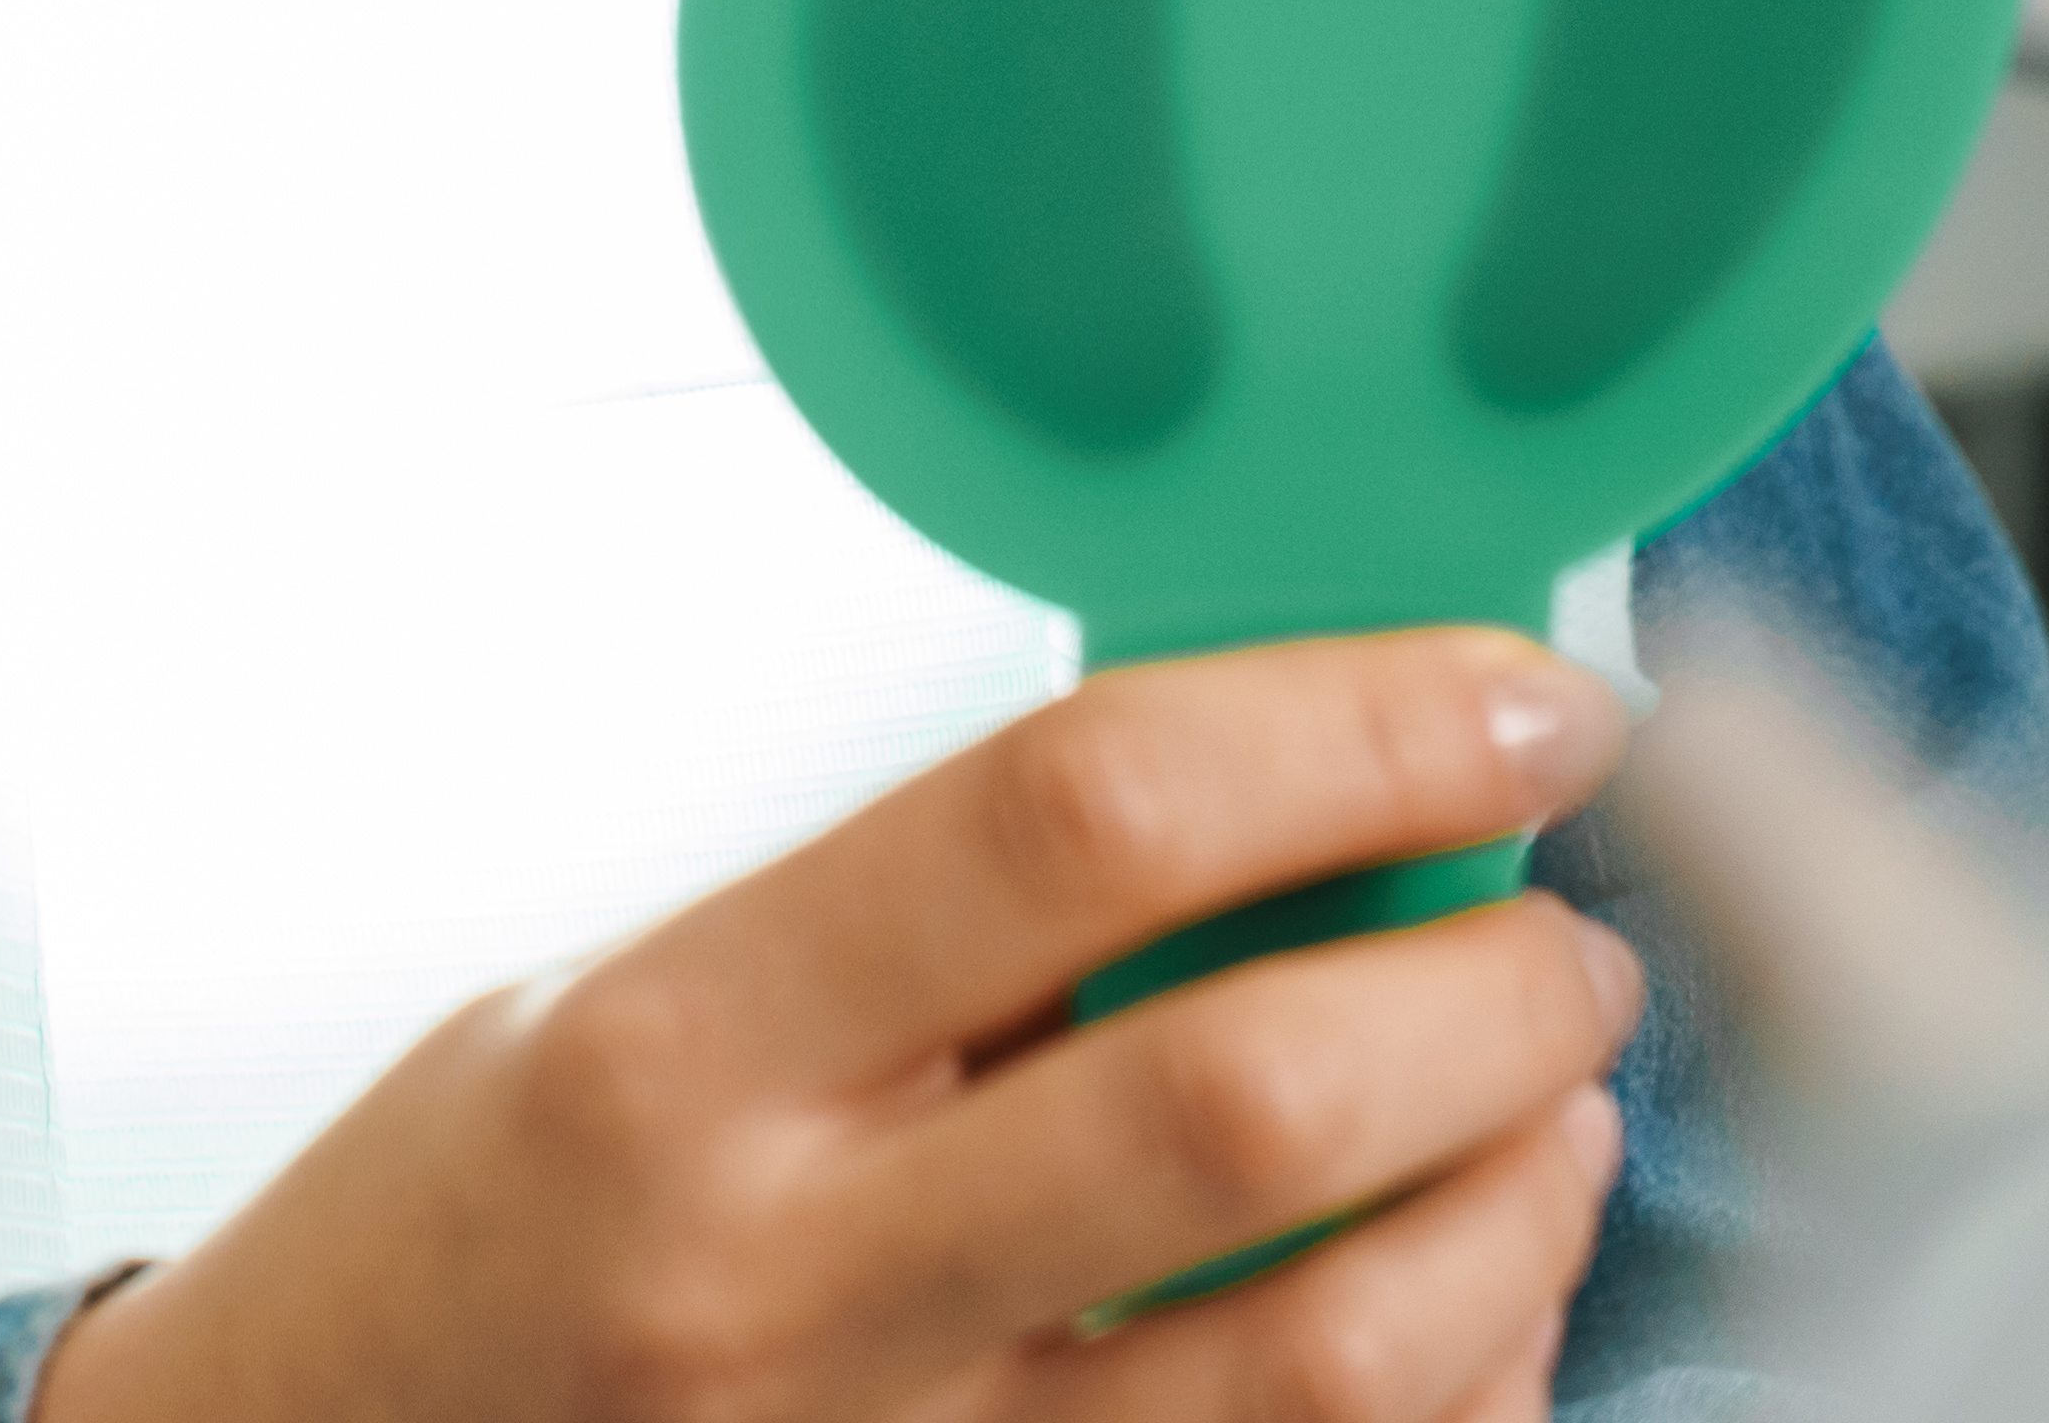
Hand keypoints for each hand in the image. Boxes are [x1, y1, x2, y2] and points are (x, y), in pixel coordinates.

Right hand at [32, 629, 1642, 1422]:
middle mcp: (787, 1288)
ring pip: (1335, 1356)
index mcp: (682, 1059)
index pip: (1076, 815)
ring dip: (1519, 1207)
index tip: (1508, 695)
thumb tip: (1278, 796)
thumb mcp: (627, 1006)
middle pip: (1248, 1103)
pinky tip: (1471, 1304)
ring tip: (1554, 1109)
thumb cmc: (484, 1235)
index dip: (1352, 726)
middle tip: (1564, 924)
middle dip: (1489, 986)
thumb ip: (922, 930)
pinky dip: (1462, 1394)